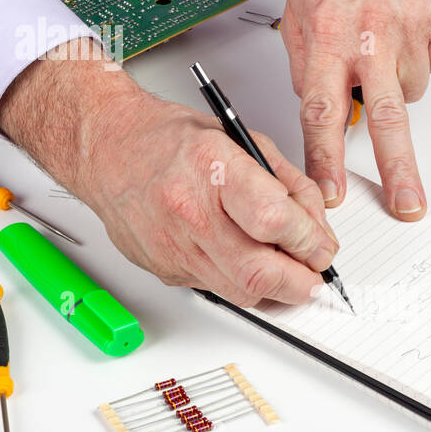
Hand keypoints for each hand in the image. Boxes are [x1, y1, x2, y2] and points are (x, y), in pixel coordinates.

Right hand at [0, 40, 336, 305]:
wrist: (109, 149)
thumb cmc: (169, 139)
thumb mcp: (241, 139)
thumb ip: (287, 183)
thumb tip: (317, 226)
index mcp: (214, 170)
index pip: (275, 221)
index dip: (310, 241)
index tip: (321, 245)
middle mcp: (189, 213)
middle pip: (259, 273)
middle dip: (300, 281)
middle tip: (313, 271)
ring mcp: (173, 248)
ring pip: (241, 292)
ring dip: (273, 287)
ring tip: (280, 264)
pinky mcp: (163, 270)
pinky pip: (216, 289)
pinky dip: (237, 280)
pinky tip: (238, 256)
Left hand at [283, 0, 430, 219]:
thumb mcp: (299, 12)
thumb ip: (309, 66)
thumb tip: (321, 112)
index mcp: (326, 36)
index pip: (322, 112)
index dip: (325, 159)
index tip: (330, 194)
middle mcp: (371, 35)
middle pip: (387, 118)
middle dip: (398, 170)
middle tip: (409, 205)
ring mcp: (412, 28)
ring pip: (409, 91)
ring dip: (394, 83)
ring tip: (379, 43)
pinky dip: (417, 58)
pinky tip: (402, 28)